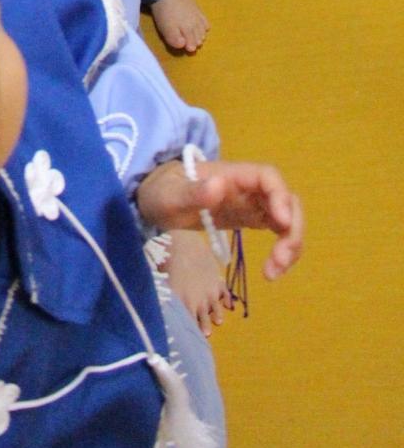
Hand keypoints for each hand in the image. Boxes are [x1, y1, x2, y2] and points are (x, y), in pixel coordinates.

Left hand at [137, 158, 303, 280]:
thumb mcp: (170, 195)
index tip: (280, 223)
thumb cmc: (161, 192)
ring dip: (290, 244)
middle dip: (292, 230)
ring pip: (287, 219)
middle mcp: (247, 187)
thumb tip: (220, 186)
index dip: (280, 197)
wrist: (155, 199)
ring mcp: (251, 203)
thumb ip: (193, 192)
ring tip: (273, 273)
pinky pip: (278, 232)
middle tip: (279, 260)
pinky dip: (282, 251)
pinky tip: (271, 271)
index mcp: (231, 174)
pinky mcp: (250, 219)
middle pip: (286, 200)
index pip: (268, 177)